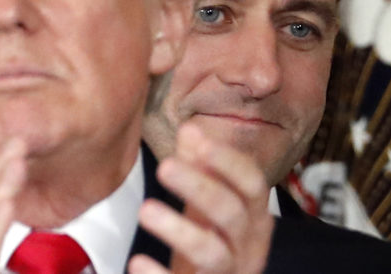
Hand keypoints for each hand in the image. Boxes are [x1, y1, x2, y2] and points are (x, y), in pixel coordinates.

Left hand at [130, 125, 272, 273]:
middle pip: (232, 214)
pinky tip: (137, 263)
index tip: (199, 141)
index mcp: (253, 217)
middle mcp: (247, 246)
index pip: (252, 184)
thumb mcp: (208, 204)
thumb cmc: (210, 241)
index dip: (228, 162)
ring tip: (145, 210)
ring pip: (213, 253)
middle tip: (165, 166)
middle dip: (200, 187)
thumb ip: (200, 167)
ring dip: (180, 230)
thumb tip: (190, 129)